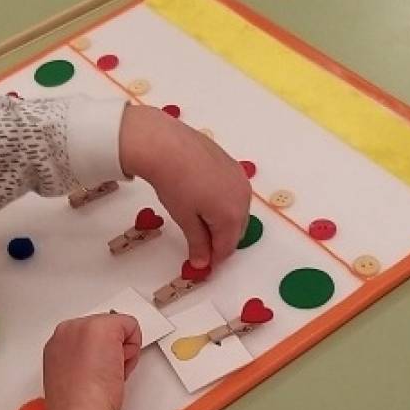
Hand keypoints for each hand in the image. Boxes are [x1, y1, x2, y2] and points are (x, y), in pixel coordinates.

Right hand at [41, 313, 141, 409]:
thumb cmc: (77, 405)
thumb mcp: (73, 378)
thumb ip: (82, 362)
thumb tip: (97, 360)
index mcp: (57, 344)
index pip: (89, 337)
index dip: (100, 355)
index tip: (97, 371)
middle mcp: (67, 331)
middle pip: (103, 328)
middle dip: (111, 349)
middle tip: (104, 374)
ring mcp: (83, 326)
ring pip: (116, 327)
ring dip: (121, 350)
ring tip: (109, 373)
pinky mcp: (103, 326)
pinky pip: (131, 325)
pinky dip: (134, 346)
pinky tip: (120, 366)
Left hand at [119, 105, 250, 268]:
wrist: (167, 145)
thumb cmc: (175, 184)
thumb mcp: (185, 219)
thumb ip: (197, 243)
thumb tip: (202, 263)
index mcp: (232, 216)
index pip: (227, 248)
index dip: (213, 259)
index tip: (201, 263)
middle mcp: (243, 198)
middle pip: (235, 231)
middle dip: (219, 241)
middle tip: (198, 245)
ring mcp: (240, 180)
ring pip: (237, 212)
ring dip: (222, 222)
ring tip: (199, 221)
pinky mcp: (233, 166)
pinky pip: (234, 193)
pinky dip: (223, 203)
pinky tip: (203, 199)